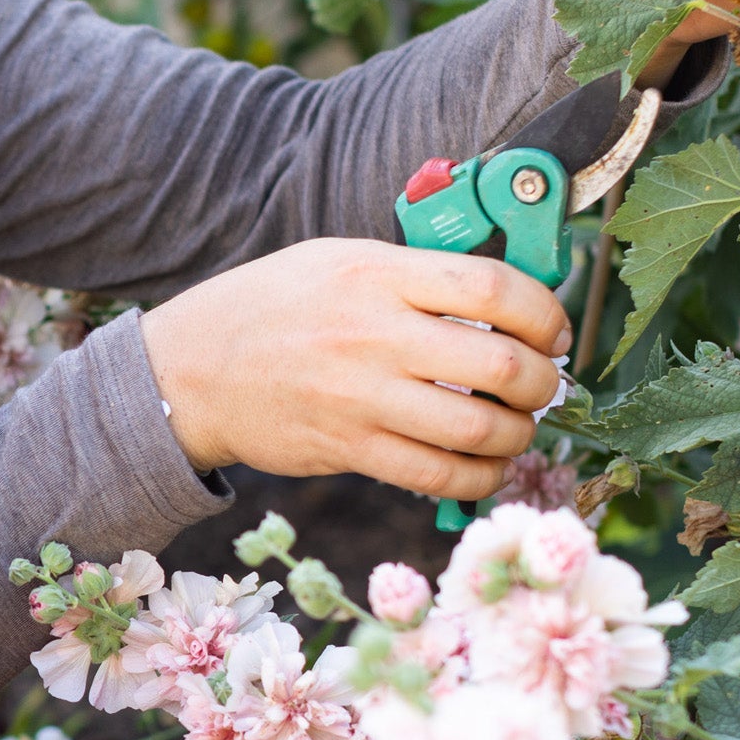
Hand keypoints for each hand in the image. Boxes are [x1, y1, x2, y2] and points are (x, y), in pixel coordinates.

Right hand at [142, 238, 568, 498]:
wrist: (188, 372)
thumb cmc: (268, 308)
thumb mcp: (335, 260)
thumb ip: (412, 276)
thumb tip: (502, 300)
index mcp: (376, 275)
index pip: (493, 290)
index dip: (544, 313)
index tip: (551, 331)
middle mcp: (373, 335)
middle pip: (499, 364)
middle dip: (542, 382)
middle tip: (542, 386)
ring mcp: (359, 397)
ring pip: (477, 429)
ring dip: (517, 436)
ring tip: (514, 429)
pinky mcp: (347, 448)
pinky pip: (436, 475)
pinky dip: (478, 479)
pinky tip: (482, 468)